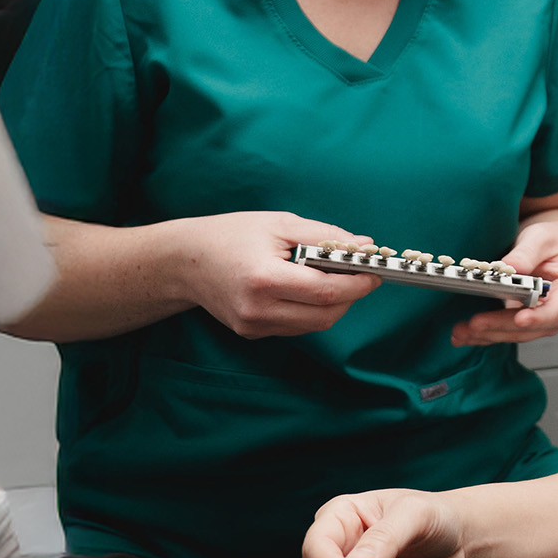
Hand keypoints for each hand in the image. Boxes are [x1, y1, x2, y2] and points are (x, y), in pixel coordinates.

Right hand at [172, 211, 381, 338]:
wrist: (184, 261)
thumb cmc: (231, 235)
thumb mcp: (279, 224)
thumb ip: (324, 236)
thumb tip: (363, 245)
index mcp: (264, 279)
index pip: (325, 291)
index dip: (357, 284)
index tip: (373, 272)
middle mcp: (257, 310)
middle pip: (324, 315)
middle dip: (350, 296)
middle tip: (360, 275)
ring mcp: (253, 326)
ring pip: (313, 325)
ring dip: (333, 305)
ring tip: (334, 279)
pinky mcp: (252, 333)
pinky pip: (296, 327)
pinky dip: (312, 311)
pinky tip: (308, 289)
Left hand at [451, 212, 557, 346]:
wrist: (552, 249)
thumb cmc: (553, 242)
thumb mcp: (543, 238)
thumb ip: (528, 252)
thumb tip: (511, 268)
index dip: (539, 317)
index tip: (519, 318)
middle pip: (531, 327)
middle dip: (501, 327)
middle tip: (475, 323)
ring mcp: (541, 321)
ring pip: (514, 334)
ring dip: (487, 334)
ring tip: (461, 331)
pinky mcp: (522, 323)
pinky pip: (503, 333)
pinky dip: (483, 335)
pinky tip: (463, 335)